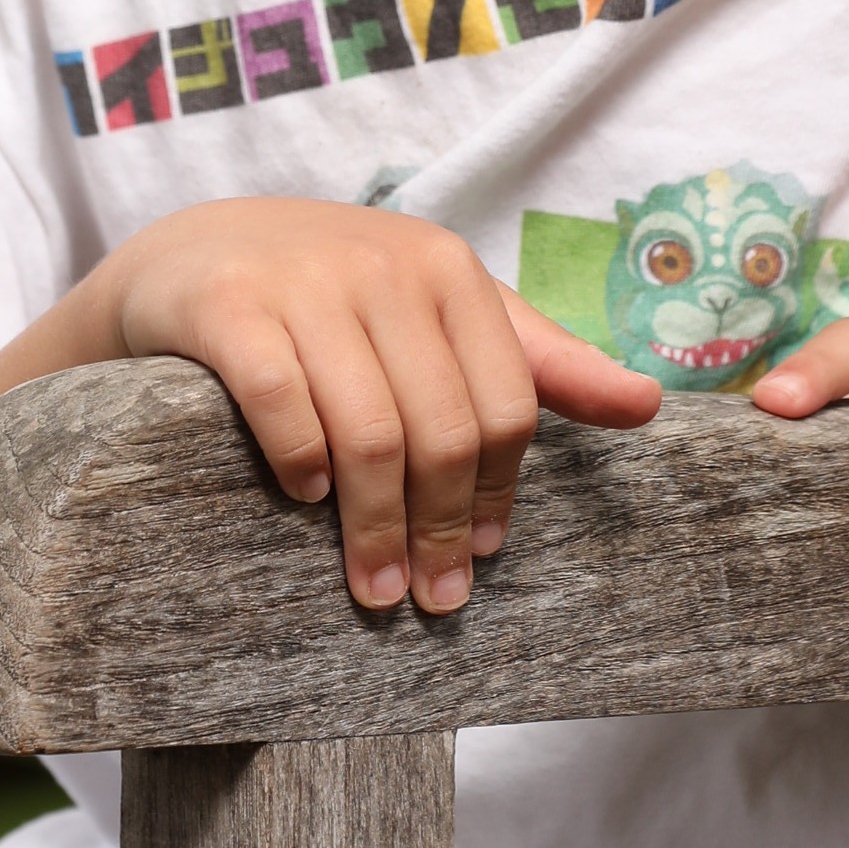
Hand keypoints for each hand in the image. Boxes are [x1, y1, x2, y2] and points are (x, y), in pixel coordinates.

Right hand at [100, 195, 659, 615]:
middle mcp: (385, 267)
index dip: (500, 492)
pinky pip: (282, 404)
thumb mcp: (443, 311)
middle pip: (442, 429)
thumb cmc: (338, 296)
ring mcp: (305, 283)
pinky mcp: (231, 307)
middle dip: (441, 528)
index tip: (486, 556)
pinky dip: (302, 463)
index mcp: (450, 270)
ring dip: (374, 527)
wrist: (198, 249)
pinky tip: (307, 497)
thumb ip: (540, 361)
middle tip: (433, 598)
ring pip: (369, 431)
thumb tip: (649, 406)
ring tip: (375, 586)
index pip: (506, 404)